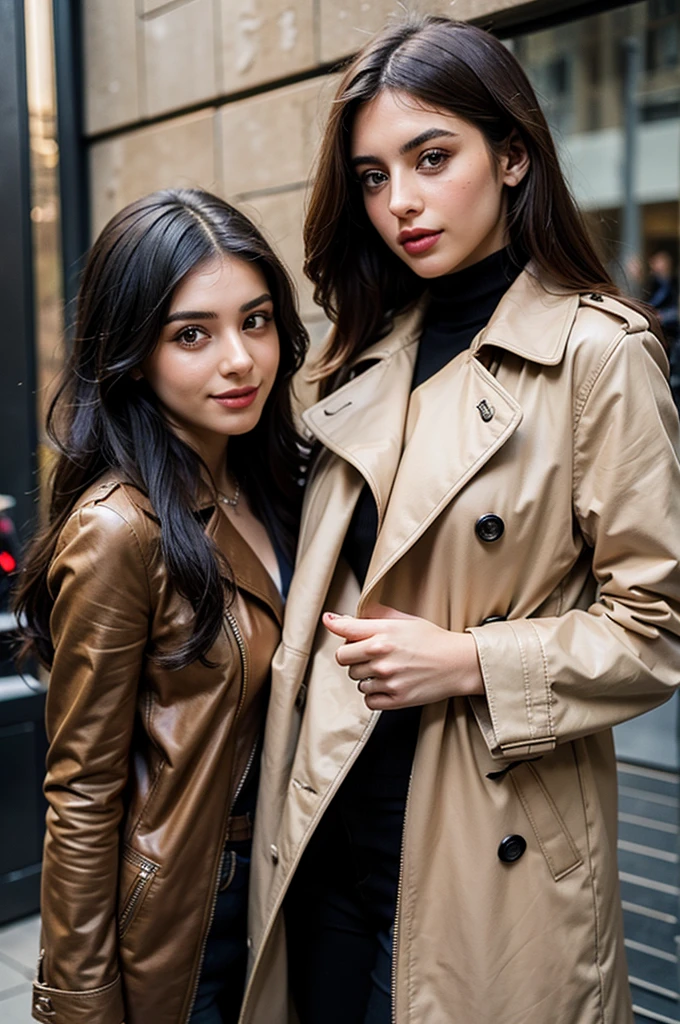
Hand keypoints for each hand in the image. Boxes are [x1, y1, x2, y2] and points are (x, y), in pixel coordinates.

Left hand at [323, 604, 483, 709]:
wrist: (458, 663)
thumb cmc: (431, 639)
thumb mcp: (403, 621)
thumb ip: (371, 618)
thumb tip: (337, 619)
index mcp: (383, 634)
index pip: (344, 633)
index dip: (336, 629)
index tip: (331, 623)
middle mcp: (382, 657)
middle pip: (343, 660)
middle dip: (353, 657)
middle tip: (370, 654)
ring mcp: (388, 680)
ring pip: (357, 681)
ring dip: (366, 677)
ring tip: (386, 670)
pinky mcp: (396, 699)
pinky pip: (368, 700)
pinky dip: (374, 694)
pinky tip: (388, 685)